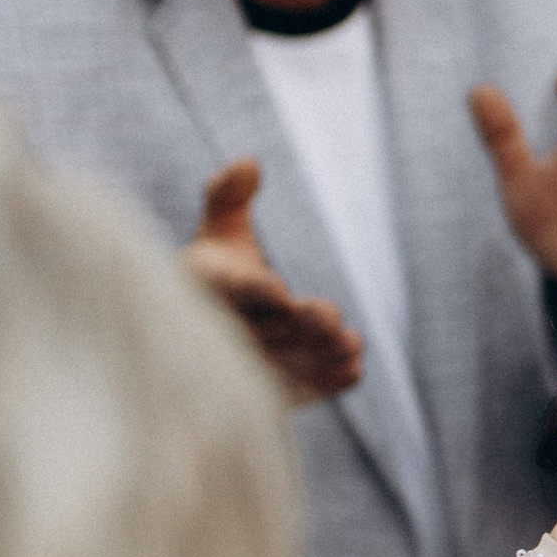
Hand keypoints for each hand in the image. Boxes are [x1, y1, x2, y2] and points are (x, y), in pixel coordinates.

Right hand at [183, 158, 364, 405]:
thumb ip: (227, 196)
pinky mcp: (268, 394)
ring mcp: (244, 370)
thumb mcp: (219, 231)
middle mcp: (219, 335)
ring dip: (315, 358)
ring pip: (281, 368)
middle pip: (261, 335)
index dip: (254, 292)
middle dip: (295, 328)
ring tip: (351, 343)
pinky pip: (296, 393)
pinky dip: (324, 384)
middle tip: (328, 315)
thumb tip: (250, 162)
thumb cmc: (218, 273)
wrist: (211, 332)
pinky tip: (353, 369)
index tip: (279, 290)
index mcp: (204, 289)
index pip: (228, 292)